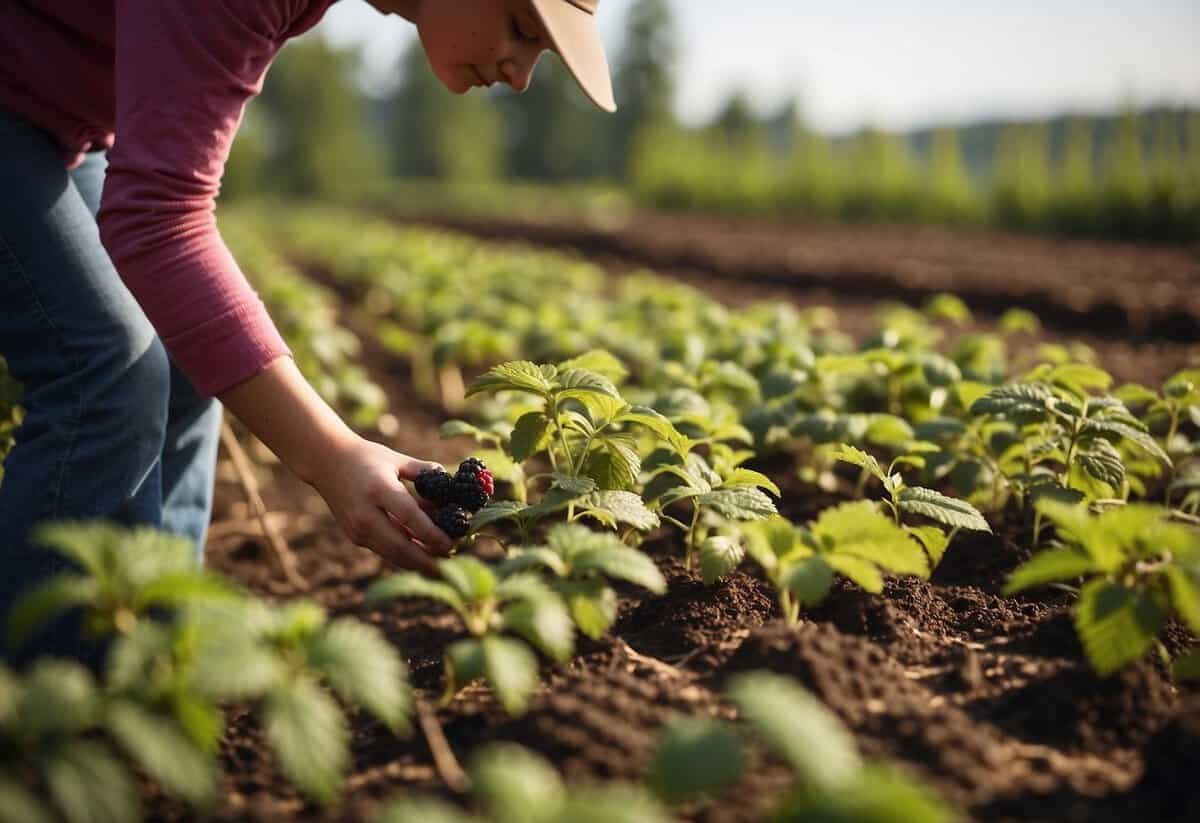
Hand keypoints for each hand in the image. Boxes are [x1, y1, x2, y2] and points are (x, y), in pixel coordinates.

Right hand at [307, 435, 453, 573]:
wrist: (325, 462)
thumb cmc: (367, 458)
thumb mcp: (397, 459)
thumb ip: (425, 472)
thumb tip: (453, 483)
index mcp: (379, 490)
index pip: (410, 518)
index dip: (432, 534)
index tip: (452, 543)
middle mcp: (365, 514)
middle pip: (401, 547)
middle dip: (428, 559)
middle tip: (452, 559)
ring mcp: (357, 528)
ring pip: (393, 555)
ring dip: (418, 561)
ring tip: (441, 561)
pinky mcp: (355, 537)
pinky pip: (385, 551)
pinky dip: (405, 555)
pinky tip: (422, 552)